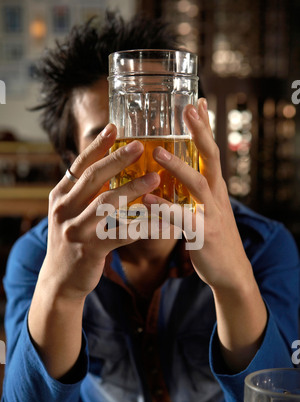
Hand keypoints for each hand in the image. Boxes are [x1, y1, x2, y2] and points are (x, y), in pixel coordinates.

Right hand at [42, 123, 159, 299]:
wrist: (61, 279)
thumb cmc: (73, 240)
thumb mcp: (71, 212)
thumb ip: (85, 191)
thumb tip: (109, 165)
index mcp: (60, 195)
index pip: (79, 165)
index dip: (97, 146)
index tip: (115, 127)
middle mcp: (64, 209)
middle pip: (93, 178)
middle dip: (117, 159)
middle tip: (140, 146)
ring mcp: (75, 230)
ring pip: (107, 203)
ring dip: (133, 189)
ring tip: (156, 178)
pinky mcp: (90, 249)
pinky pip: (121, 233)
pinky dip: (143, 226)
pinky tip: (161, 220)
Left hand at [144, 98, 250, 290]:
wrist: (231, 272)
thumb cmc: (213, 238)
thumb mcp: (207, 210)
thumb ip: (194, 193)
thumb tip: (175, 176)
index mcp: (215, 188)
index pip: (211, 150)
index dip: (205, 126)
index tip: (196, 101)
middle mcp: (217, 196)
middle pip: (211, 157)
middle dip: (200, 132)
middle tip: (187, 108)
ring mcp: (213, 214)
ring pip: (198, 184)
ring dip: (179, 167)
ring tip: (158, 152)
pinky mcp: (205, 235)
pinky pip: (182, 218)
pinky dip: (165, 207)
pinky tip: (148, 198)